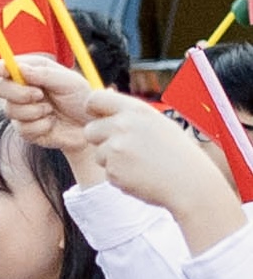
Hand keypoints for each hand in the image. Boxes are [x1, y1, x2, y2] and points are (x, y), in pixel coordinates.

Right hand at [0, 56, 95, 159]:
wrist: (90, 127)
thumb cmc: (82, 99)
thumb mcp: (68, 82)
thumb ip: (43, 74)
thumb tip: (19, 68)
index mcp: (33, 72)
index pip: (7, 67)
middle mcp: (23, 89)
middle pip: (0, 87)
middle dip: (18, 92)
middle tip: (39, 95)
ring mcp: (22, 110)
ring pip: (10, 109)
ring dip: (34, 111)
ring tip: (51, 111)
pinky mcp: (25, 129)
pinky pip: (22, 127)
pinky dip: (40, 126)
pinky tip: (51, 124)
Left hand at [84, 93, 246, 250]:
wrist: (190, 183)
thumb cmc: (177, 154)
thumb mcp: (158, 124)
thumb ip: (130, 115)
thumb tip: (106, 95)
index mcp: (136, 110)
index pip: (95, 99)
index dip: (92, 110)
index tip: (98, 119)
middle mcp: (123, 125)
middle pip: (90, 130)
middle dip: (100, 141)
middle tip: (124, 150)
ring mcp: (116, 148)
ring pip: (98, 155)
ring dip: (113, 161)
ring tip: (140, 164)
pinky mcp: (113, 170)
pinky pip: (107, 173)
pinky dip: (120, 177)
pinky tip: (141, 176)